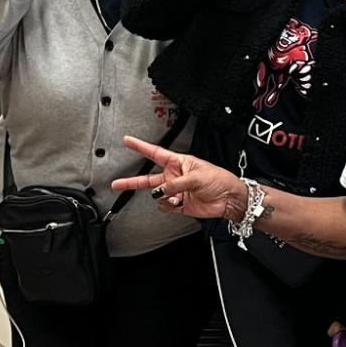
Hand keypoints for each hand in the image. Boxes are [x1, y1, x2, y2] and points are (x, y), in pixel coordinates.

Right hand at [113, 136, 247, 219]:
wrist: (229, 199)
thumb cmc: (219, 180)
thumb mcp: (197, 176)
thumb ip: (175, 183)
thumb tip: (159, 191)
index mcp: (179, 163)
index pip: (155, 153)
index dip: (140, 146)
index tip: (127, 141)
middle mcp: (174, 176)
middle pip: (147, 178)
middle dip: (131, 182)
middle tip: (116, 183)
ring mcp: (175, 191)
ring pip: (156, 195)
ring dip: (162, 197)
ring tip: (175, 196)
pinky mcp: (179, 204)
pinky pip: (164, 205)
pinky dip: (167, 205)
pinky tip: (177, 202)